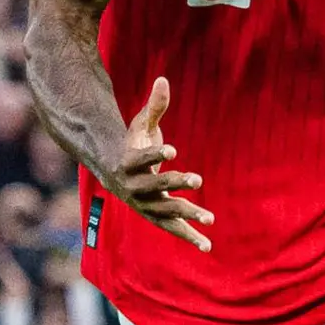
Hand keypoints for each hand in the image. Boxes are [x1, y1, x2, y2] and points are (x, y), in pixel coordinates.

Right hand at [113, 77, 213, 251]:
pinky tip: (207, 245)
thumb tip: (163, 79)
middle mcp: (134, 187)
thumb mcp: (141, 124)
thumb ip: (155, 106)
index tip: (172, 149)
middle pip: (155, 186)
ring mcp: (144, 204)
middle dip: (175, 183)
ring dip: (187, 214)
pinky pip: (172, 227)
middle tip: (197, 179)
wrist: (114, 172)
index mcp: (128, 163)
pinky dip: (189, 235)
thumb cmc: (132, 144)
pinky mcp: (154, 215)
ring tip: (209, 218)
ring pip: (165, 211)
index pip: (141, 159)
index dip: (155, 154)